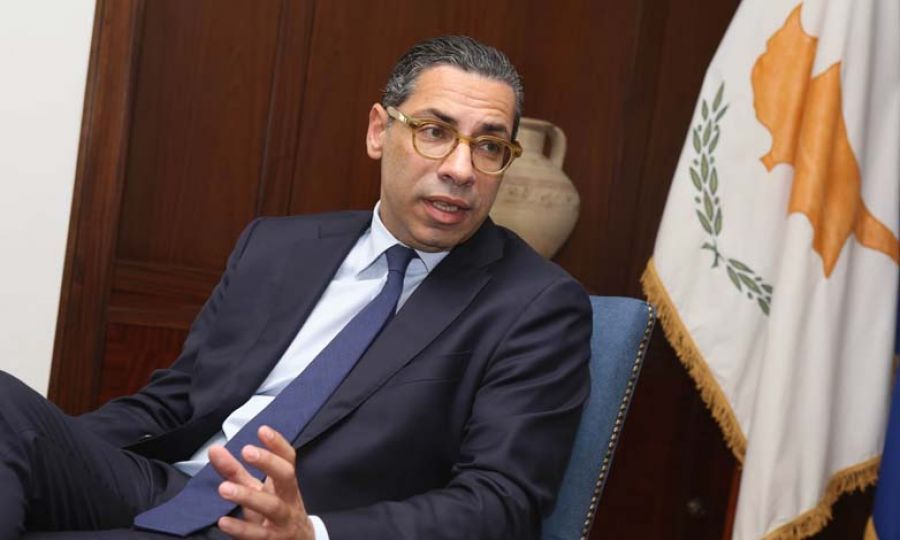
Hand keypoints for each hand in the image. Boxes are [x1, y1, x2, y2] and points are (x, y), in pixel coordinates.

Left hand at [208, 425, 313, 539]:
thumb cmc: (274, 513)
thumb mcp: (257, 491)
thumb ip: (235, 472)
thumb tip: (214, 450)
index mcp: (286, 485)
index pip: (288, 459)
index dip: (278, 444)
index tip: (262, 430)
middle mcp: (289, 500)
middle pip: (286, 478)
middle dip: (268, 462)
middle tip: (246, 450)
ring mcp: (283, 522)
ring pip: (272, 507)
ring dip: (248, 496)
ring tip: (224, 488)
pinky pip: (259, 536)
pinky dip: (241, 529)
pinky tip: (224, 521)